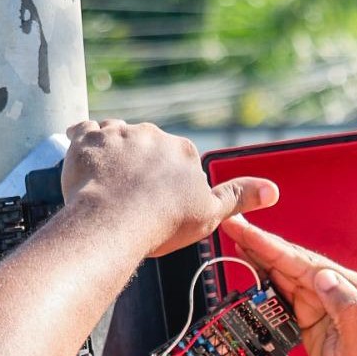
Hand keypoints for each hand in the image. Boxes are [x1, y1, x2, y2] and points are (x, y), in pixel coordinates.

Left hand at [63, 120, 278, 256]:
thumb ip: (239, 197)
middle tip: (132, 198)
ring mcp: (119, 134)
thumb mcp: (210, 214)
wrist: (115, 223)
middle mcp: (154, 134)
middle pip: (148, 147)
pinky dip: (83, 142)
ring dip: (114, 154)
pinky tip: (83, 158)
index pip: (177, 160)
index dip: (169, 182)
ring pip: (118, 137)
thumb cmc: (163, 223)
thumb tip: (273, 190)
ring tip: (107, 184)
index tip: (160, 202)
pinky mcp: (87, 139)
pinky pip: (83, 131)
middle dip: (141, 166)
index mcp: (184, 150)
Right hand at [222, 216, 356, 355]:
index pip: (309, 263)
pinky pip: (287, 294)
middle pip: (295, 262)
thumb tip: (323, 276)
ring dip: (262, 258)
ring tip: (237, 238)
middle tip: (234, 225)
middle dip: (263, 244)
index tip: (250, 232)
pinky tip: (254, 268)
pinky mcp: (315, 319)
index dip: (275, 247)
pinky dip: (268, 280)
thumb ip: (347, 308)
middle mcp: (343, 291)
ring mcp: (327, 304)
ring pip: (288, 275)